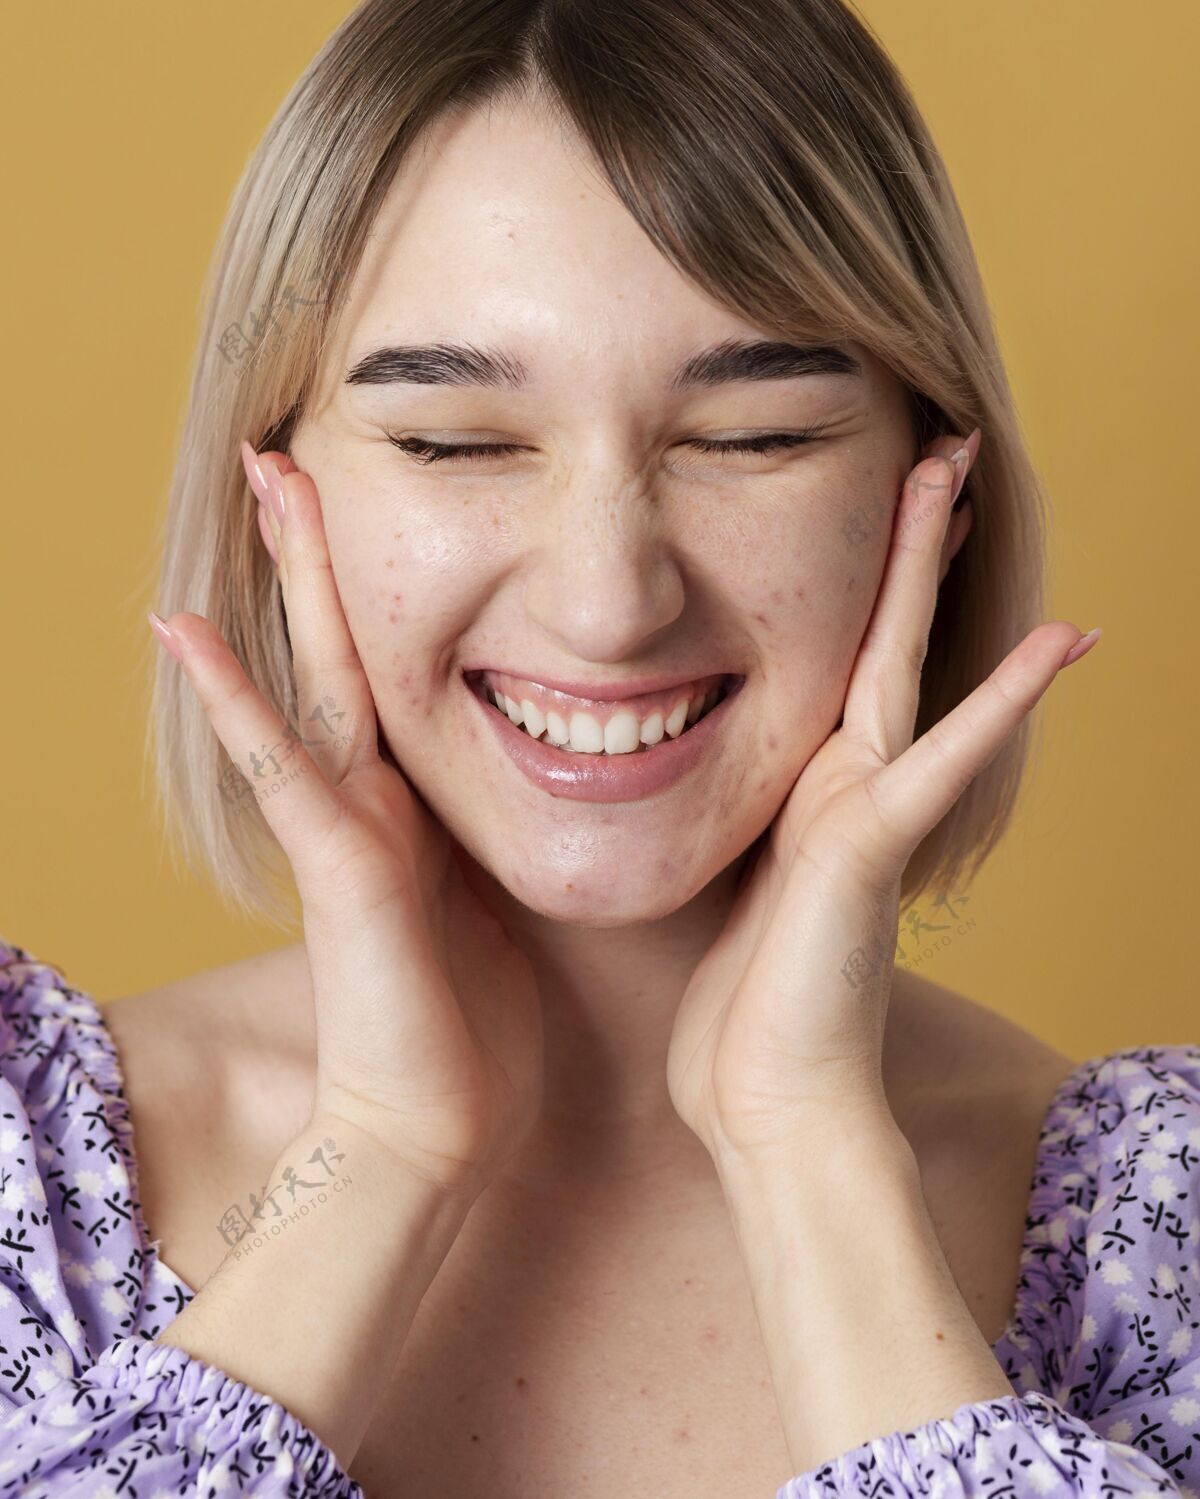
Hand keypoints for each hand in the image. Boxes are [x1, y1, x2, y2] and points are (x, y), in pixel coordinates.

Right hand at [147, 444, 543, 1201]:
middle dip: (324, 547)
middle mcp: (370, 794)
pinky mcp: (339, 867)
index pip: (396, 666)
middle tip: (297, 448)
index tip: (379, 505)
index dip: (380, 588)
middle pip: (348, 643)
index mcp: (413, 798)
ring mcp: (346, 823)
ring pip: (315, 673)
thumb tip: (554, 782)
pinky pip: (282, 766)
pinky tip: (184, 630)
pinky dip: (235, 700)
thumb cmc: (471, 1025)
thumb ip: (491, 836)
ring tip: (265, 477)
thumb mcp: (489, 900)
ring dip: (291, 576)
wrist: (437, 1124)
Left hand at [666, 429, 1099, 1162]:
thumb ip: (729, 825)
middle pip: (880, 636)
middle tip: (936, 446)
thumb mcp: (726, 888)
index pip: (840, 661)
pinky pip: (940, 756)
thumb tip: (671, 775)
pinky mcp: (870, 847)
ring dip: (932, 569)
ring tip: (964, 476)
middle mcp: (848, 784)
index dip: (860, 582)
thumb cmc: (740, 1010)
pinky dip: (1000, 700)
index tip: (869, 502)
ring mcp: (868, 809)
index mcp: (808, 786)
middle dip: (906, 542)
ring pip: (906, 663)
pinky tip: (1060, 639)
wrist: (770, 1101)